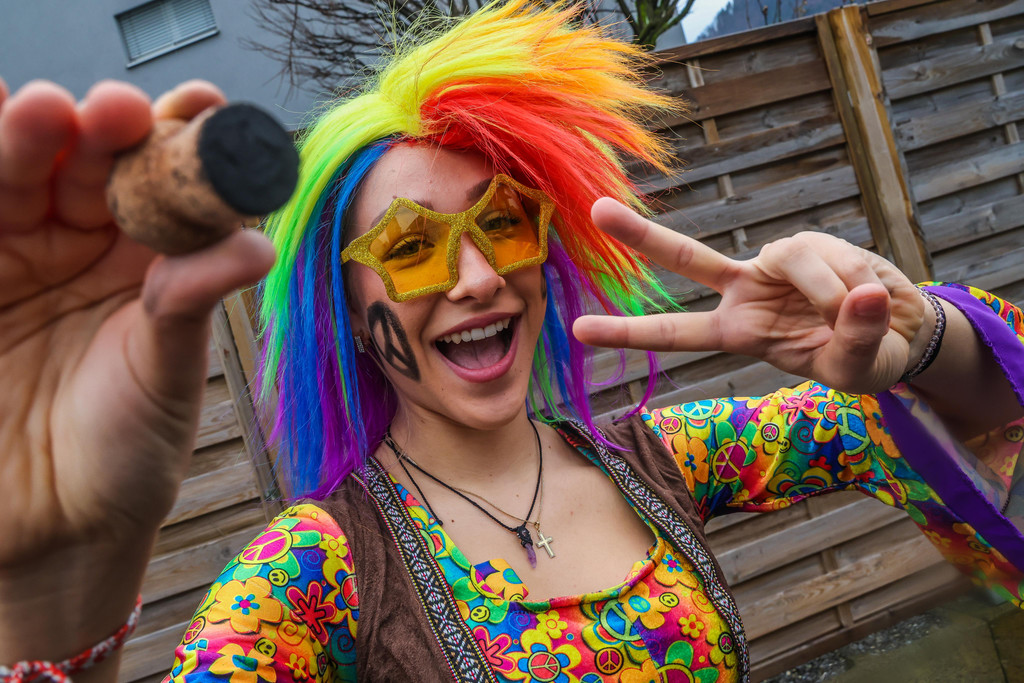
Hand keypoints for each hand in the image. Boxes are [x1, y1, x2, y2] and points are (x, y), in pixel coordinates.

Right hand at [0, 77, 274, 658]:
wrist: (53, 527)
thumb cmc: (128, 452)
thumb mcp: (168, 373)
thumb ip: (190, 301)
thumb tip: (255, 247)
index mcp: (154, 258)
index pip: (167, 180)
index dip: (181, 138)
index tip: (201, 109)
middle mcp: (89, 245)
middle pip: (90, 164)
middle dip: (101, 129)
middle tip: (114, 111)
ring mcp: (20, 258)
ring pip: (18, 179)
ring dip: (27, 141)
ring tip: (44, 113)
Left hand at [573, 199, 929, 394]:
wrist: (899, 331)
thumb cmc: (864, 359)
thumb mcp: (856, 371)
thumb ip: (851, 341)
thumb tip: (857, 294)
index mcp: (737, 332)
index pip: (674, 334)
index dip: (629, 332)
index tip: (579, 329)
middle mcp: (744, 291)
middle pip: (686, 258)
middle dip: (642, 235)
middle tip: (596, 209)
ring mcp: (774, 263)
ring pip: (794, 260)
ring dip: (833, 292)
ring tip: (859, 314)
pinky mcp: (809, 244)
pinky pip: (830, 258)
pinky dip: (853, 281)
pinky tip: (868, 293)